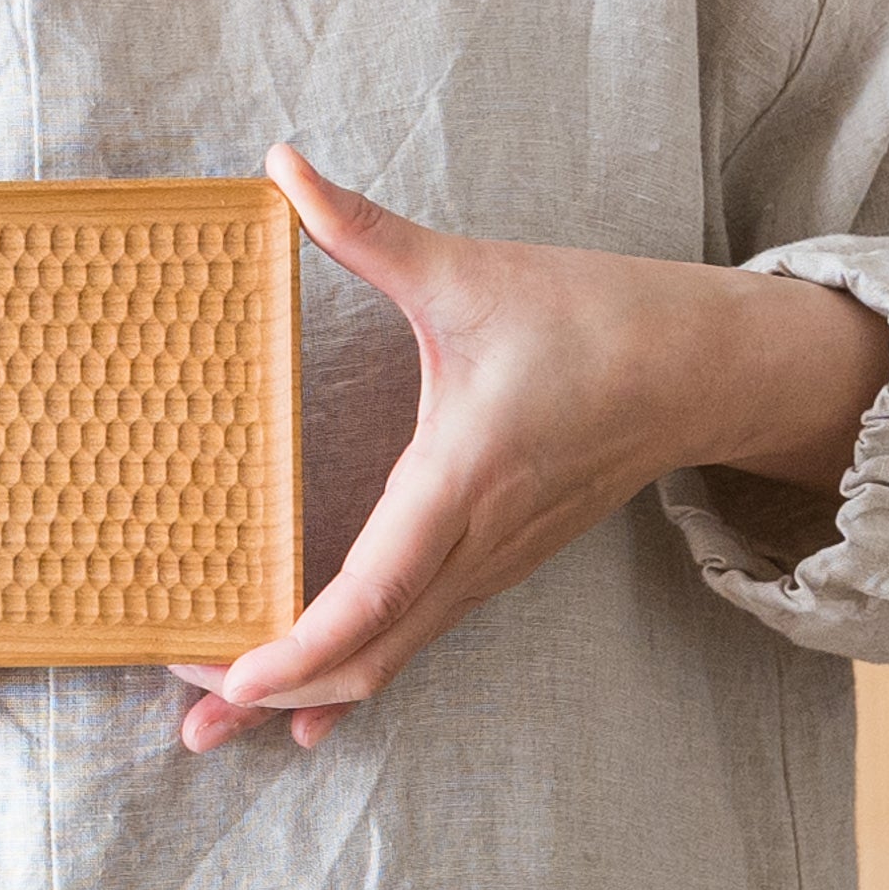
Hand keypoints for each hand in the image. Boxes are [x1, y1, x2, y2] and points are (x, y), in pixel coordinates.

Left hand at [177, 143, 888, 752]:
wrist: (703, 369)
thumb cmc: (594, 317)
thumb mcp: (469, 271)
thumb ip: (365, 229)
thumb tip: (280, 165)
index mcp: (462, 476)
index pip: (377, 590)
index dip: (303, 644)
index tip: (232, 678)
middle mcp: (474, 543)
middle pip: (368, 653)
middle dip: (273, 690)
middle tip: (186, 708)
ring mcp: (486, 568)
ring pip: (388, 662)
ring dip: (303, 694)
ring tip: (215, 724)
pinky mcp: (490, 570)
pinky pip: (413, 644)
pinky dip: (351, 678)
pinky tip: (304, 715)